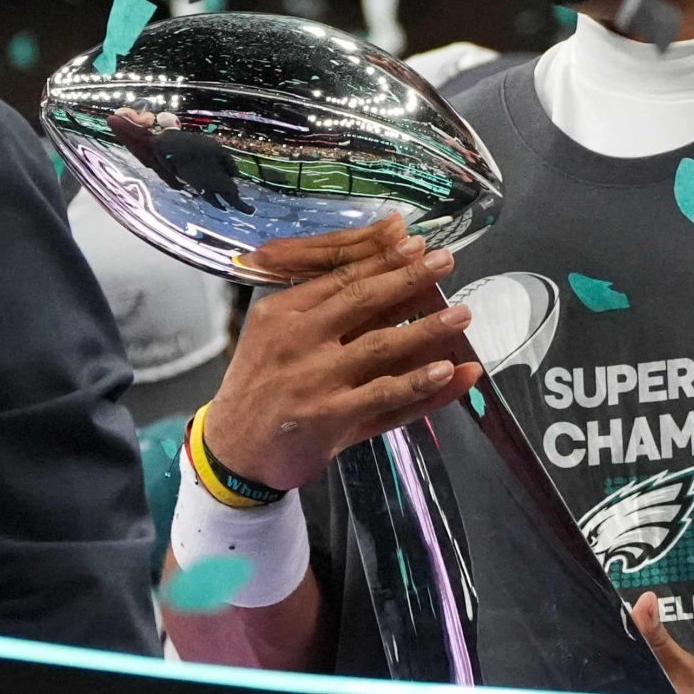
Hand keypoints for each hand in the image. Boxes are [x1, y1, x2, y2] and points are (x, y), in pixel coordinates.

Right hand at [199, 217, 481, 494]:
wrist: (232, 451)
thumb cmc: (262, 385)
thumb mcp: (277, 335)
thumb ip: (325, 302)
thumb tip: (374, 265)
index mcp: (281, 312)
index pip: (339, 276)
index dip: (382, 258)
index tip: (416, 242)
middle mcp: (295, 340)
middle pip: (362, 300)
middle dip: (409, 278)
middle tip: (446, 261)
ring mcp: (313, 380)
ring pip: (381, 347)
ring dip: (427, 329)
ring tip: (462, 315)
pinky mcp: (328, 418)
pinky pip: (383, 396)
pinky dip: (419, 383)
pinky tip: (448, 369)